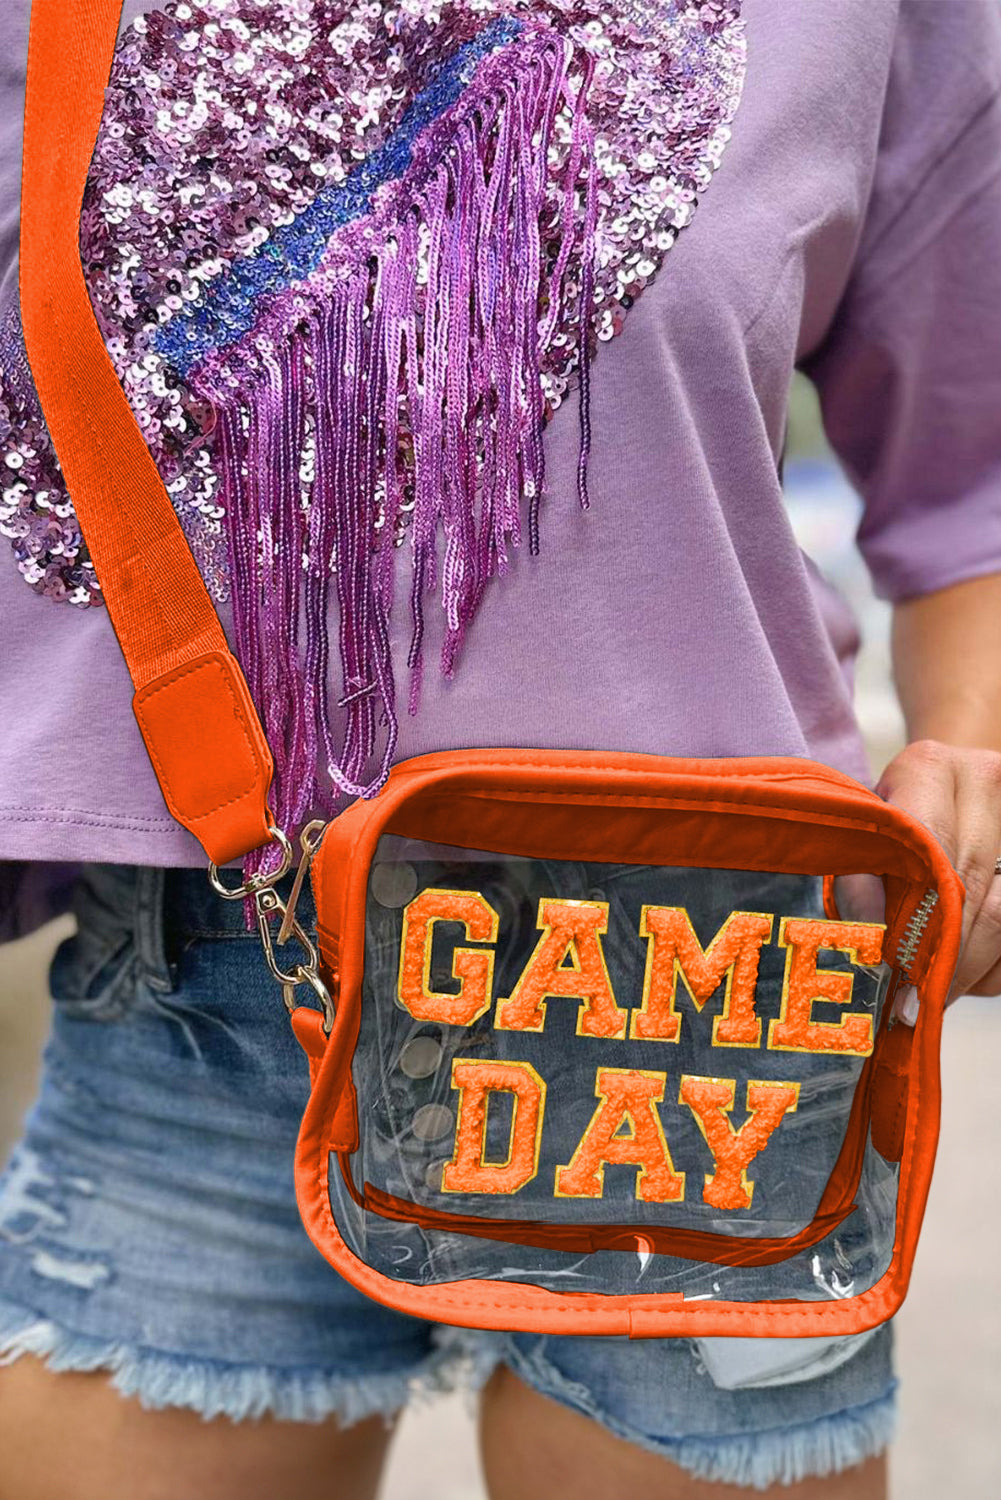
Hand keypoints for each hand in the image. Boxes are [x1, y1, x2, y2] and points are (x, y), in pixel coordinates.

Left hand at [875, 738, 1000, 1021]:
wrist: (952, 784)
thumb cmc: (891, 820)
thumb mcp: (862, 837)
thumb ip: (856, 877)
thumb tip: (867, 928)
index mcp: (930, 768)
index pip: (929, 851)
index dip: (914, 923)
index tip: (895, 981)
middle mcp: (987, 780)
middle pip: (974, 890)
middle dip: (944, 962)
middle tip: (914, 1007)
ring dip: (973, 969)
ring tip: (936, 997)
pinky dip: (995, 966)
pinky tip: (970, 973)